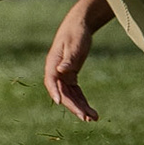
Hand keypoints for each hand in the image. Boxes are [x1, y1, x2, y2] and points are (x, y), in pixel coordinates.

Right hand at [44, 1, 100, 122]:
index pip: (51, 81)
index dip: (54, 92)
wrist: (79, 26)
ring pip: (70, 95)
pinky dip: (82, 102)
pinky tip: (91, 111)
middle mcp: (56, 72)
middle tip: (86, 118)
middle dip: (73, 106)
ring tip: (93, 119)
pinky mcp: (71, 76)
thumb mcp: (74, 45)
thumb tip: (60, 71)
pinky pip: (75, 92)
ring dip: (80, 107)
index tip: (59, 103)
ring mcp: (63, 75)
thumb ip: (68, 59)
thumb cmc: (76, 33)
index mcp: (52, 64)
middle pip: (62, 93)